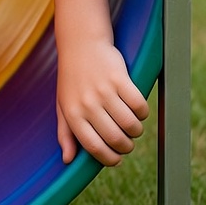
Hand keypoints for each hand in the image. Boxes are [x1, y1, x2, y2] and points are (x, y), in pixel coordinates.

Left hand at [56, 39, 149, 165]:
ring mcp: (103, 91)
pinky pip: (140, 106)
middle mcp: (87, 104)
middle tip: (127, 142)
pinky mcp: (120, 79)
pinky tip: (137, 109)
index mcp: (72, 113)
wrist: (81, 45)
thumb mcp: (63, 105)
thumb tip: (67, 159)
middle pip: (116, 138)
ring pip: (131, 125)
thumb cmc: (72, 79)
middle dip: (126, 146)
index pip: (94, 147)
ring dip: (136, 130)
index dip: (109, 158)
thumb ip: (65, 133)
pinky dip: (143, 112)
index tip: (116, 159)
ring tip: (132, 125)